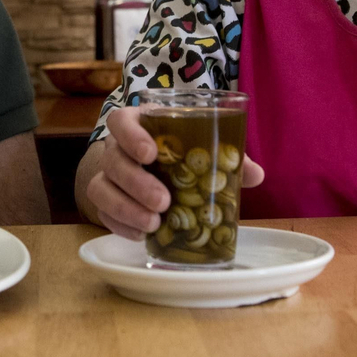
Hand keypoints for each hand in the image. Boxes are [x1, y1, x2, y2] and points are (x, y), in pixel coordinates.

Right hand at [84, 107, 263, 240]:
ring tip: (154, 224)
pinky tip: (142, 235)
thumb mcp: (204, 147)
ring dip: (126, 208)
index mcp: (139, 124)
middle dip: (136, 182)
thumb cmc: (182, 152)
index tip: (151, 154)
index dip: (131, 136)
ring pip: (101, 189)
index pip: (121, 121)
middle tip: (163, 201)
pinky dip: (121, 226)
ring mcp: (108, 175)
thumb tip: (255, 175)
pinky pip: (103, 213)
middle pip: (113, 160)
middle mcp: (117, 148)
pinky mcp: (106, 202)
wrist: (154, 168)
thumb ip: (228, 155)